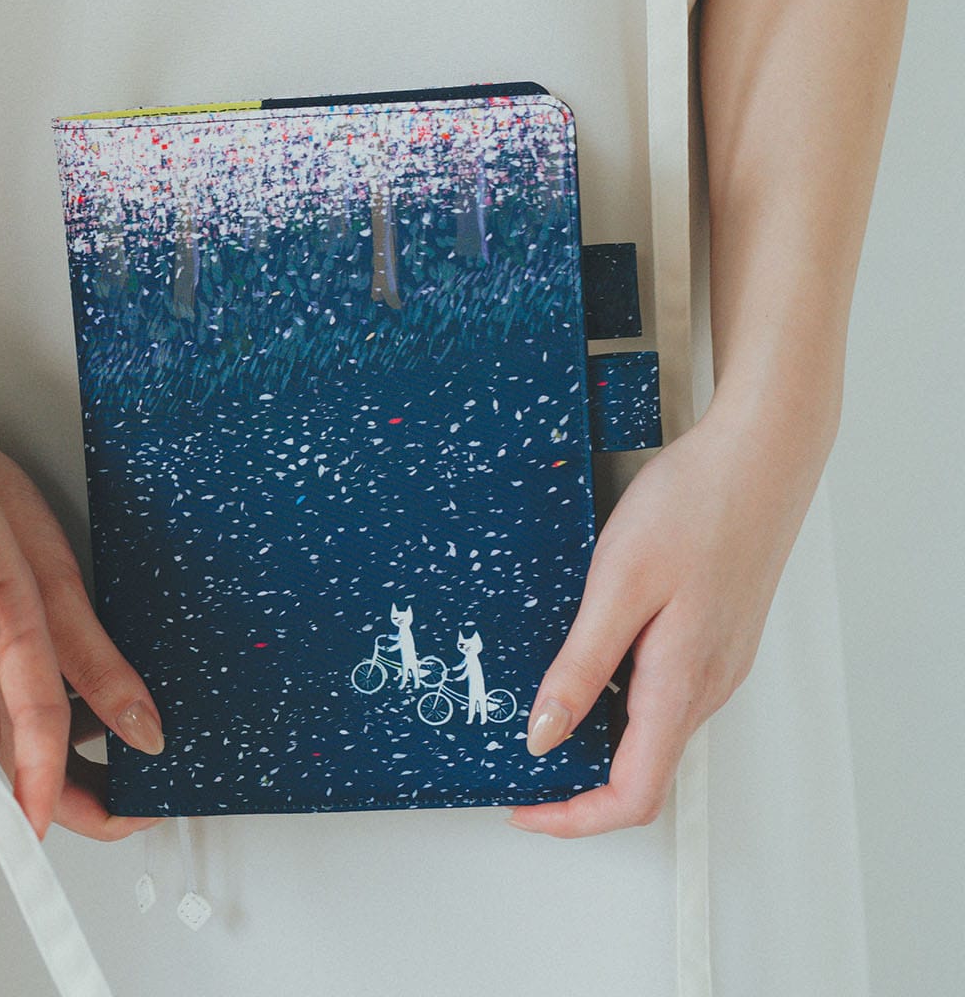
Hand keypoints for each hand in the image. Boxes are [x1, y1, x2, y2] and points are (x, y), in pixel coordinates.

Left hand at [506, 396, 826, 836]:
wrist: (759, 455)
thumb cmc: (693, 507)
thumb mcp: (617, 584)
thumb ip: (581, 665)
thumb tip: (543, 736)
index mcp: (682, 685)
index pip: (634, 796)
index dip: (574, 818)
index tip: (522, 808)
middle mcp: (708, 686)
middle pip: (641, 769)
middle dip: (576, 778)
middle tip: (514, 752)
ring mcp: (717, 662)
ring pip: (652, 728)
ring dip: (596, 733)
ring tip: (537, 701)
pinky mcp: (716, 635)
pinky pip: (663, 688)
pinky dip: (618, 694)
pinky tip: (585, 655)